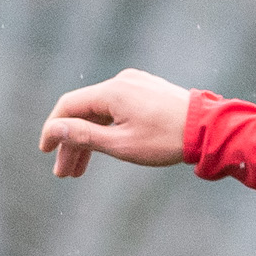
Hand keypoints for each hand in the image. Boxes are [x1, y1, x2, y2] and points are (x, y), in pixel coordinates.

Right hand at [37, 69, 193, 178]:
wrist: (209, 129)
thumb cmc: (166, 140)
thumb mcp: (120, 144)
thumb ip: (84, 136)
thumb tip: (53, 130)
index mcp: (112, 91)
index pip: (68, 106)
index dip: (53, 130)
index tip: (45, 152)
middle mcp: (122, 82)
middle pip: (85, 112)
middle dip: (72, 143)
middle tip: (63, 173)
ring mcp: (136, 85)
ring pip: (102, 113)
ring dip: (89, 140)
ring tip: (80, 171)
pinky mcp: (147, 92)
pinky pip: (117, 110)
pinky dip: (107, 130)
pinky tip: (103, 149)